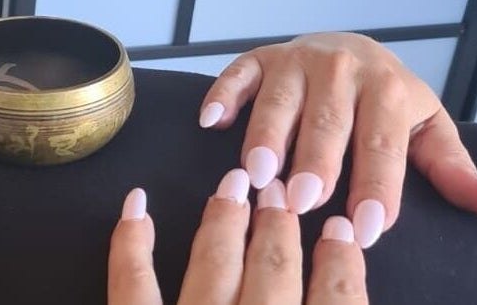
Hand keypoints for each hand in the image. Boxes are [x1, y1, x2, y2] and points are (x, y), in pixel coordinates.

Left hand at [108, 171, 366, 303]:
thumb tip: (344, 287)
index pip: (338, 302)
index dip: (342, 265)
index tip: (342, 233)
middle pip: (274, 268)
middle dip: (281, 224)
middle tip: (283, 189)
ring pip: (215, 263)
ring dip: (227, 220)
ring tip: (236, 184)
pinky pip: (132, 282)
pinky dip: (131, 241)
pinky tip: (136, 205)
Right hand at [198, 32, 476, 247]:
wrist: (348, 47)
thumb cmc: (383, 100)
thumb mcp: (423, 126)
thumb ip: (445, 163)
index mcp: (386, 88)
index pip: (381, 143)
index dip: (375, 186)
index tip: (367, 227)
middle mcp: (339, 69)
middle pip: (326, 122)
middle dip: (314, 162)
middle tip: (302, 202)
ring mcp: (295, 61)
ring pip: (279, 101)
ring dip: (265, 136)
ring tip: (256, 173)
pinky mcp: (258, 58)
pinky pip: (237, 73)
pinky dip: (223, 95)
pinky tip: (212, 120)